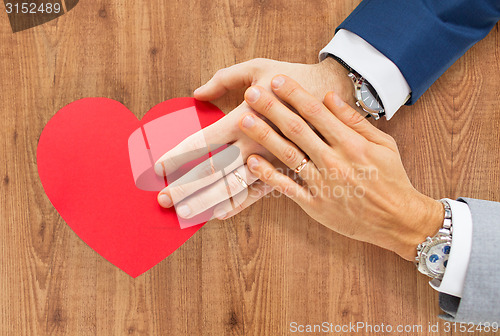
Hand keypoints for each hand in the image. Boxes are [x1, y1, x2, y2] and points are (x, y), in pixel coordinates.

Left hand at [155, 58, 352, 220]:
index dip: (177, 155)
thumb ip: (224, 79)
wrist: (335, 95)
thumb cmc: (294, 78)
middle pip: (212, 172)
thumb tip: (196, 93)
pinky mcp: (285, 171)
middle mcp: (254, 144)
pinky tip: (219, 215)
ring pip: (233, 189)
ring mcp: (270, 162)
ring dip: (206, 202)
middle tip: (162, 200)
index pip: (202, 142)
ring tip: (184, 215)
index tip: (158, 168)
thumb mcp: (259, 67)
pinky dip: (238, 206)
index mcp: (245, 118)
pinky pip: (258, 194)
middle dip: (185, 187)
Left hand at [238, 74, 443, 260]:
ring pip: (288, 156)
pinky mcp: (315, 205)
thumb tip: (329, 96)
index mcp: (351, 143)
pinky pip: (287, 188)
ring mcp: (323, 184)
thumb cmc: (392, 178)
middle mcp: (334, 161)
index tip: (277, 80)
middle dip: (272, 109)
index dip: (295, 94)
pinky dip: (268, 175)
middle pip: (297, 130)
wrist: (398, 219)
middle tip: (252, 93)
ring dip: (264, 136)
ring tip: (245, 120)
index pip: (317, 112)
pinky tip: (252, 161)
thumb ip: (354, 120)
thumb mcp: (382, 144)